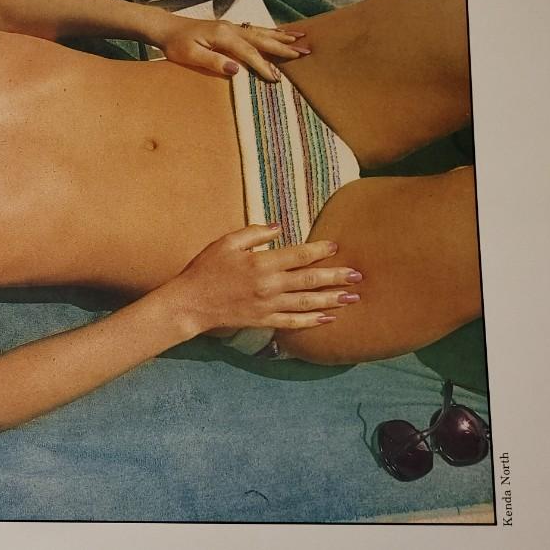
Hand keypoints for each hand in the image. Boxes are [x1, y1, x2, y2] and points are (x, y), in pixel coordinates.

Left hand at [154, 15, 309, 80]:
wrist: (167, 28)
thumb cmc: (175, 45)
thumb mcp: (190, 57)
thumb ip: (213, 63)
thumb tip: (237, 70)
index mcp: (223, 36)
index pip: (249, 53)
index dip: (263, 66)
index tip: (276, 79)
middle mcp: (231, 29)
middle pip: (262, 39)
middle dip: (284, 47)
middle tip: (305, 52)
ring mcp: (231, 26)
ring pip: (262, 32)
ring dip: (282, 36)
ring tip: (302, 39)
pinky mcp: (229, 28)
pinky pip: (255, 29)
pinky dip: (270, 31)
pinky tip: (280, 33)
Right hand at [157, 225, 361, 334]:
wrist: (191, 303)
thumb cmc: (205, 269)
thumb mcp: (226, 243)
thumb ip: (253, 234)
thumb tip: (278, 227)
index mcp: (261, 264)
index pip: (298, 255)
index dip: (320, 251)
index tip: (336, 247)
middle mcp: (269, 286)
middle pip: (310, 280)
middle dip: (336, 277)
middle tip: (358, 275)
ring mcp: (268, 306)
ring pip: (308, 303)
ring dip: (332, 299)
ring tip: (353, 297)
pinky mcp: (264, 321)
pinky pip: (294, 322)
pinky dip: (313, 321)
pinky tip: (329, 318)